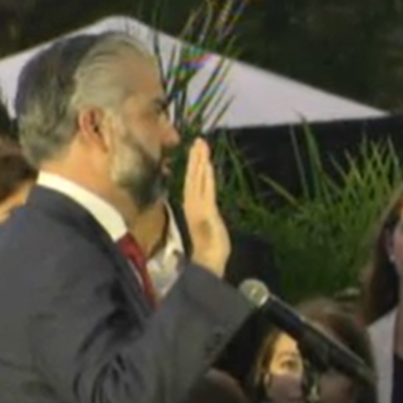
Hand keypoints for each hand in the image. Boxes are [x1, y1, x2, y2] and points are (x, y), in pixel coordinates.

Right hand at [182, 138, 230, 275]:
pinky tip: (207, 164)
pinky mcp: (205, 211)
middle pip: (193, 176)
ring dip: (199, 162)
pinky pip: (205, 189)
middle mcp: (192, 204)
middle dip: (196, 158)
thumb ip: (207, 215)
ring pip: (197, 179)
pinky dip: (205, 176)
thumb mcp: (209, 226)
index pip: (192, 182)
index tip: (196, 150)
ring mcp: (198, 207)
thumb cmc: (210, 248)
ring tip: (201, 145)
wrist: (209, 262)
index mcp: (192, 206)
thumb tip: (207, 207)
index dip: (193, 166)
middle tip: (199, 140)